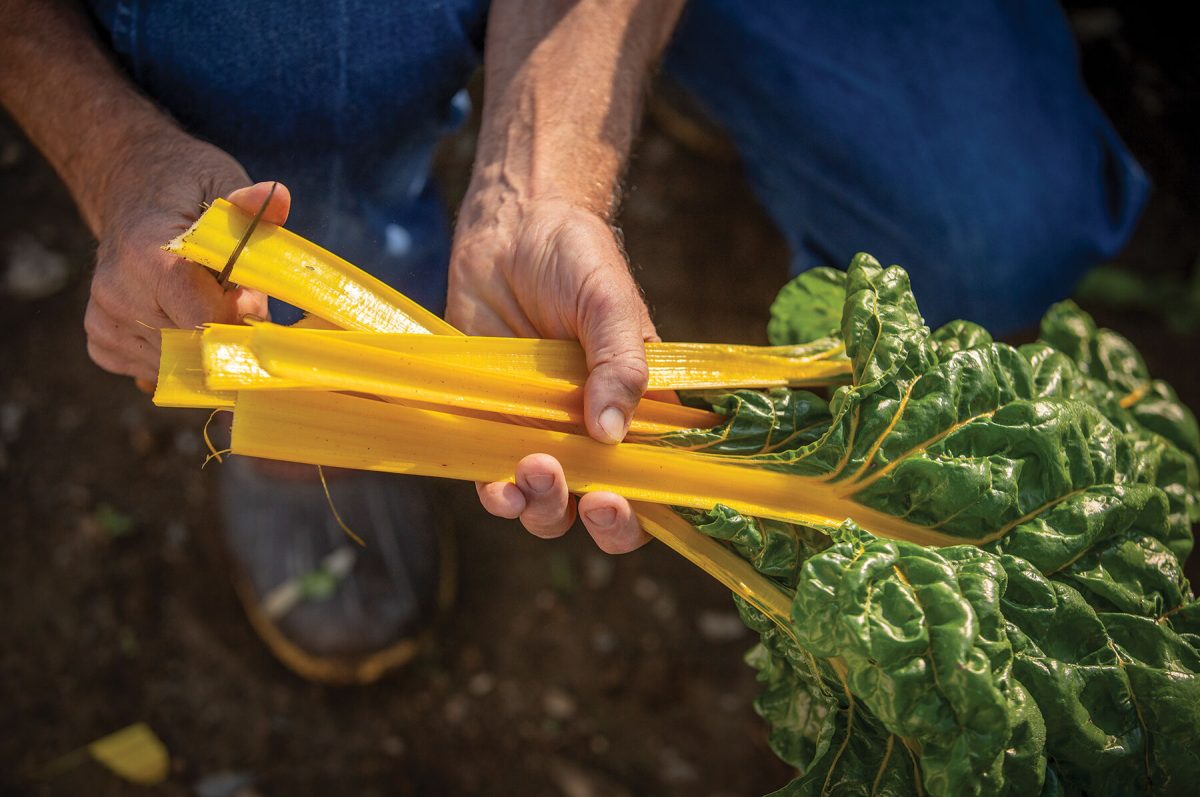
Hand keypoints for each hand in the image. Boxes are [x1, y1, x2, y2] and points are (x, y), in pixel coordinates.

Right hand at [83, 132, 287, 381]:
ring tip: (209, 302)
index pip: (201, 319)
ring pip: (180, 366)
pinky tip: (182, 318)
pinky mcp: (102, 341)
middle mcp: (116, 293)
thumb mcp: (222, 183)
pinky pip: (156, 370)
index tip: (258, 308)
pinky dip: (181, 354)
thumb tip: (277, 198)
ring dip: (206, 348)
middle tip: (238, 302)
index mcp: (146, 256)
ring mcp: (104, 321)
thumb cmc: (186, 190)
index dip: (239, 322)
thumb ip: (251, 205)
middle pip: (194, 349)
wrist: (132, 190)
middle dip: (228, 338)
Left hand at [447, 194, 653, 553]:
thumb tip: (612, 434)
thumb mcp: (608, 302)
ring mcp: (542, 432)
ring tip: (533, 470)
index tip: (623, 501)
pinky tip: (495, 481)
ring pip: (549, 506)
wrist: (508, 230)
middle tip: (591, 500)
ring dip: (544, 507)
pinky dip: (497, 493)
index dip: (646, 509)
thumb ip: (619, 363)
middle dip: (599, 521)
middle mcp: (594, 432)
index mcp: (639, 407)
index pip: (656, 478)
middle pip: (604, 509)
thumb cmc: (574, 257)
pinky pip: (495, 479)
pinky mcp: (493, 426)